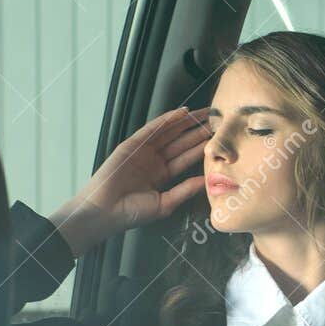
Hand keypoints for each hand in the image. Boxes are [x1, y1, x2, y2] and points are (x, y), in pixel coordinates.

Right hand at [49, 107, 210, 255]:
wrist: (105, 212)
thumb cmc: (131, 213)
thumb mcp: (165, 204)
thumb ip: (185, 190)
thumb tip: (206, 181)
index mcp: (162, 175)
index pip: (186, 157)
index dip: (201, 147)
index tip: (218, 140)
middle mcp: (154, 161)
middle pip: (180, 142)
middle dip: (197, 130)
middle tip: (216, 119)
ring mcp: (143, 151)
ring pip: (169, 132)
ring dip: (186, 122)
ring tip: (203, 112)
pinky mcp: (131, 145)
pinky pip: (152, 130)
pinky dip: (166, 120)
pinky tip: (181, 113)